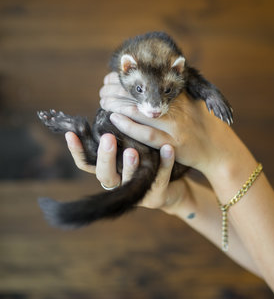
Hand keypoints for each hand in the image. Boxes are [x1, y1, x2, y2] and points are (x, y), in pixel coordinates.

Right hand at [65, 132, 186, 211]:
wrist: (174, 188)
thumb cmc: (147, 162)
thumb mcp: (129, 147)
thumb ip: (118, 135)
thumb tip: (108, 105)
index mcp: (110, 169)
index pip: (87, 162)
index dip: (77, 150)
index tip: (71, 133)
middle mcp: (119, 182)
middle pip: (104, 173)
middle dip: (105, 156)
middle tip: (107, 138)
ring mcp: (137, 192)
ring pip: (130, 180)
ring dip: (130, 165)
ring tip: (132, 151)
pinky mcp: (157, 196)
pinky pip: (161, 178)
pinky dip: (164, 163)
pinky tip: (168, 148)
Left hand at [99, 72, 248, 176]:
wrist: (217, 148)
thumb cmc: (201, 124)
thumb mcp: (190, 102)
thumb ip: (171, 93)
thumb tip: (149, 84)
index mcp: (178, 95)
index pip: (146, 81)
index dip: (126, 78)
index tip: (111, 77)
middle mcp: (175, 108)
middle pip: (140, 94)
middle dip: (117, 90)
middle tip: (102, 90)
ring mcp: (173, 127)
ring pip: (140, 112)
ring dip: (118, 105)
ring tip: (104, 101)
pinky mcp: (172, 144)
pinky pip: (146, 134)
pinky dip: (128, 125)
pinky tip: (114, 119)